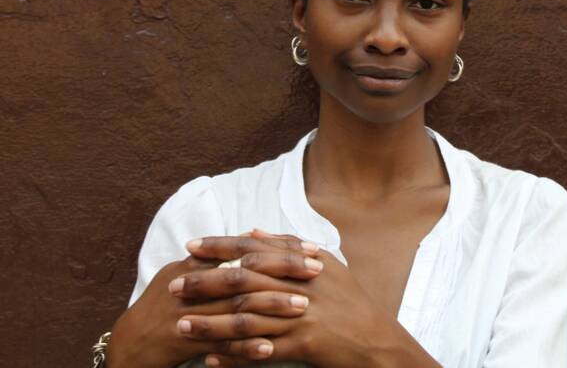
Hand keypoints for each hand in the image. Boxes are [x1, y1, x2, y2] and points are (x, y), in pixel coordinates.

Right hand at [108, 236, 320, 367]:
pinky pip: (218, 344)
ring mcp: (185, 312)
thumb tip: (255, 235)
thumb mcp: (187, 275)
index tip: (311, 249)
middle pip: (244, 272)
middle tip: (317, 271)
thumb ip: (219, 258)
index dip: (279, 248)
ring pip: (235, 306)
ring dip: (271, 305)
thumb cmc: (166, 309)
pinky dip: (245, 346)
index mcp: (195, 264)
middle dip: (283, 270)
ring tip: (304, 306)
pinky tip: (270, 348)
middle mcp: (191, 284)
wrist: (128, 346)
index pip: (244, 250)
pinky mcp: (180, 341)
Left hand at [181, 231, 440, 367]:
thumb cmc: (349, 303)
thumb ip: (288, 247)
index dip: (222, 246)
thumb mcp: (326, 267)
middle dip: (205, 281)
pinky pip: (262, 351)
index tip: (191, 247)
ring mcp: (304, 314)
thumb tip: (252, 229)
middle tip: (173, 286)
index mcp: (306, 261)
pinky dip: (234, 355)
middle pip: (245, 279)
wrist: (376, 341)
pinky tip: (210, 359)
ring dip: (211, 322)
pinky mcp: (306, 344)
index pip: (256, 248)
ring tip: (181, 325)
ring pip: (247, 316)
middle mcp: (303, 284)